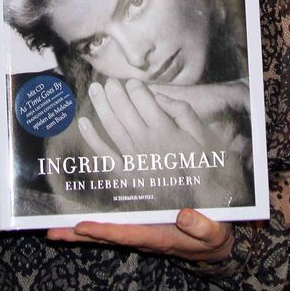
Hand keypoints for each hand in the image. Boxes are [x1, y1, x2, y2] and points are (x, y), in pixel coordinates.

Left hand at [47, 207, 233, 262]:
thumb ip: (202, 226)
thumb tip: (185, 215)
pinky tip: (77, 219)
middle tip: (50, 232)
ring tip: (53, 228)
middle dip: (79, 235)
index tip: (81, 227)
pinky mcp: (140, 227)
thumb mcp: (216, 232)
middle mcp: (144, 237)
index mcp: (160, 238)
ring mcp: (140, 233)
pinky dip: (94, 223)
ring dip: (80, 231)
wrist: (216, 246)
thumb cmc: (216, 237)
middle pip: (106, 236)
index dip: (104, 230)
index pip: (127, 234)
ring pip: (105, 232)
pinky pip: (113, 226)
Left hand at [79, 79, 247, 202]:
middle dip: (114, 91)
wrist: (201, 210)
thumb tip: (160, 97)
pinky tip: (83, 122)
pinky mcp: (126, 176)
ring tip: (94, 89)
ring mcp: (133, 160)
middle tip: (109, 80)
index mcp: (166, 132)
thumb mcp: (204, 138)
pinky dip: (92, 138)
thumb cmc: (206, 170)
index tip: (132, 81)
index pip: (144, 100)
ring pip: (112, 127)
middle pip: (124, 110)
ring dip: (101, 106)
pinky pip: (105, 155)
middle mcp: (146, 143)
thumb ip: (184, 114)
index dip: (135, 87)